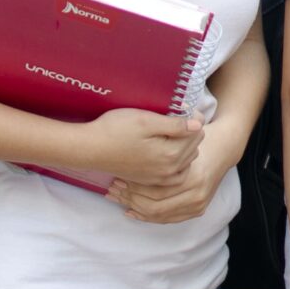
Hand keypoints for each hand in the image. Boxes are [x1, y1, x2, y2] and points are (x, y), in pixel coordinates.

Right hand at [83, 109, 203, 183]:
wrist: (90, 149)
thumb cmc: (116, 130)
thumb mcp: (146, 120)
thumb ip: (175, 125)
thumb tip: (199, 124)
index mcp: (171, 155)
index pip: (198, 133)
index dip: (193, 117)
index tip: (182, 107)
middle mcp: (168, 171)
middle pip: (194, 147)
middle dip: (190, 132)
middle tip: (177, 118)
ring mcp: (159, 179)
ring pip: (186, 161)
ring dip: (185, 147)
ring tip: (172, 132)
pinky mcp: (149, 181)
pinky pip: (174, 174)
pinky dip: (177, 162)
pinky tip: (167, 150)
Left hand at [107, 127, 233, 222]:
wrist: (223, 149)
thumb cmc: (200, 140)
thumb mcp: (184, 136)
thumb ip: (168, 137)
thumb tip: (137, 136)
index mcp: (193, 178)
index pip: (155, 189)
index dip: (133, 185)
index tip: (117, 176)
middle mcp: (196, 196)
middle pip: (154, 205)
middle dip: (130, 198)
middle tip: (113, 189)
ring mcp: (197, 206)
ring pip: (158, 215)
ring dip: (135, 207)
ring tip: (117, 197)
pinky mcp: (196, 211)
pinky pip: (166, 219)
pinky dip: (147, 217)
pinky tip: (131, 211)